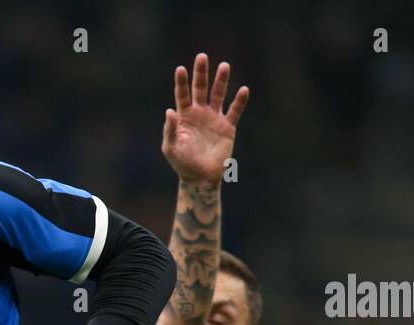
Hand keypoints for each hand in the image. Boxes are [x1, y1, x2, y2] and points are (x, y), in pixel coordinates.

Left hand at [161, 53, 248, 186]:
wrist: (200, 178)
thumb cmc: (182, 164)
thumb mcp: (171, 148)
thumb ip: (169, 130)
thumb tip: (169, 111)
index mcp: (184, 116)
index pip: (182, 95)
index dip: (181, 82)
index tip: (180, 69)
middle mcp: (199, 113)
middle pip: (200, 88)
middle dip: (201, 73)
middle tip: (202, 56)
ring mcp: (214, 119)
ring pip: (218, 95)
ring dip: (221, 81)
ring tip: (224, 66)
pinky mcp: (227, 127)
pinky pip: (235, 111)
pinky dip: (239, 101)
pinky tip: (244, 90)